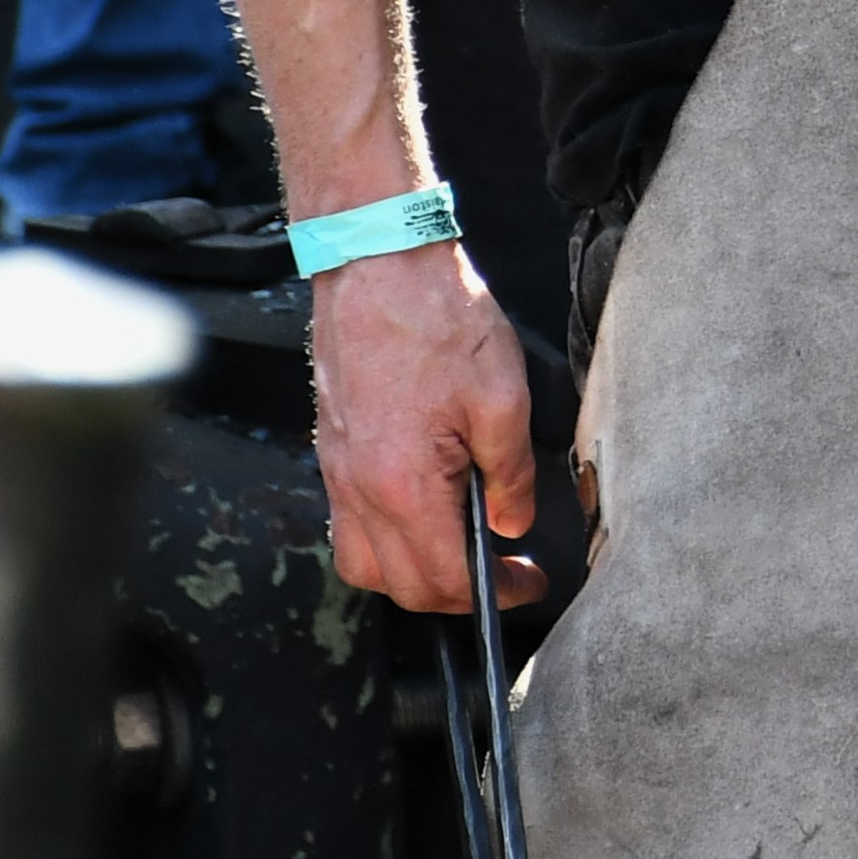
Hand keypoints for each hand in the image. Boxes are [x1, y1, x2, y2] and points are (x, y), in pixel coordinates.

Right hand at [310, 239, 540, 613]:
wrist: (377, 262)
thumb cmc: (436, 317)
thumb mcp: (504, 398)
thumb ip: (510, 474)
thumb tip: (511, 522)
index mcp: (402, 485)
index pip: (444, 579)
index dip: (493, 593)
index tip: (525, 583)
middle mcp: (358, 489)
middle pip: (399, 586)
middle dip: (455, 596)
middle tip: (502, 574)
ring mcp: (336, 472)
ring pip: (365, 563)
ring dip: (413, 573)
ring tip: (462, 550)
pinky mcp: (332, 450)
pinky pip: (350, 523)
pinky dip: (386, 538)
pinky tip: (424, 512)